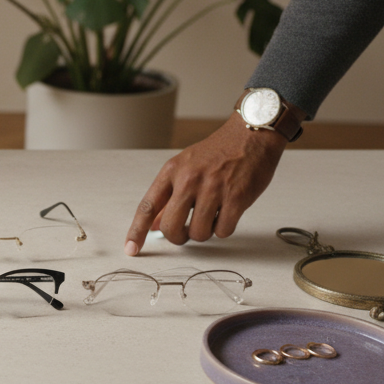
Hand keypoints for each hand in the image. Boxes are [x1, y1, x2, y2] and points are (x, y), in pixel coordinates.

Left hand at [124, 113, 287, 255]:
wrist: (251, 135)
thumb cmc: (218, 151)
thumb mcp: (185, 167)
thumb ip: (168, 196)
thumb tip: (154, 225)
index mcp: (172, 171)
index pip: (147, 207)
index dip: (137, 231)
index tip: (131, 248)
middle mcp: (189, 180)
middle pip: (171, 227)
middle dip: (177, 237)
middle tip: (185, 233)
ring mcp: (213, 189)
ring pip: (198, 233)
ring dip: (204, 233)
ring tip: (211, 217)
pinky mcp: (237, 197)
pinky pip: (222, 230)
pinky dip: (224, 229)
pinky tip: (227, 214)